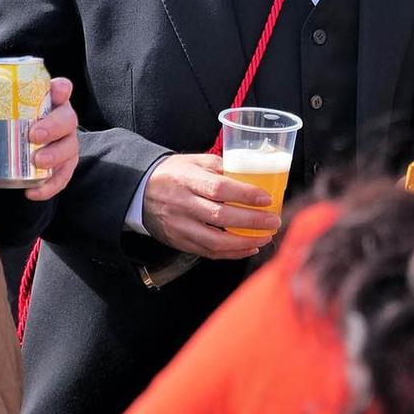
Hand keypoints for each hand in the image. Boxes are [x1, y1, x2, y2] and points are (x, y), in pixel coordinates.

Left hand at [0, 77, 78, 200]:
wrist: (27, 143)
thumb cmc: (17, 122)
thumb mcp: (3, 113)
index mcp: (51, 102)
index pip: (62, 89)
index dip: (62, 89)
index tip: (57, 92)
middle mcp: (64, 120)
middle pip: (67, 119)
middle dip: (53, 127)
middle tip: (35, 135)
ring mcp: (67, 143)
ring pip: (69, 148)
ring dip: (55, 155)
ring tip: (37, 161)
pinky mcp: (66, 166)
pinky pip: (63, 177)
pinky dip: (50, 186)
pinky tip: (33, 193)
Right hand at [140, 153, 277, 258]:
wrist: (140, 191)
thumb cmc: (174, 173)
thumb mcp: (194, 161)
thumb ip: (221, 168)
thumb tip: (253, 176)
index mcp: (187, 179)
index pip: (219, 189)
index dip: (245, 195)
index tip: (266, 199)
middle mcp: (182, 204)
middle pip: (221, 217)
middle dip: (252, 222)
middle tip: (273, 221)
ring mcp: (180, 226)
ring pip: (215, 241)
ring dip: (244, 242)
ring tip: (265, 237)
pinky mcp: (179, 241)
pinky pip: (208, 252)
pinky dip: (231, 253)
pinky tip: (248, 247)